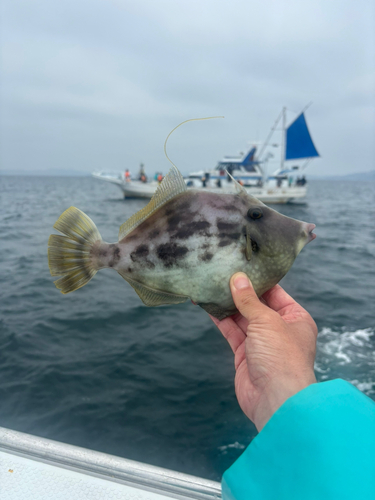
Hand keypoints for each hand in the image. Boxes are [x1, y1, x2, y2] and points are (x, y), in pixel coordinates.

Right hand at [211, 273, 317, 430]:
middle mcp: (279, 329)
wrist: (276, 400)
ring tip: (211, 287)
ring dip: (227, 305)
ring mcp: (261, 343)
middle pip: (257, 305)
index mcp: (296, 318)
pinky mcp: (245, 355)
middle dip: (239, 292)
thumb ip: (249, 300)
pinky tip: (209, 307)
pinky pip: (232, 332)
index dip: (258, 280)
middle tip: (221, 274)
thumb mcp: (266, 321)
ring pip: (242, 318)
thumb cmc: (281, 357)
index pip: (275, 293)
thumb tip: (238, 278)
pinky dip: (221, 320)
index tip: (240, 266)